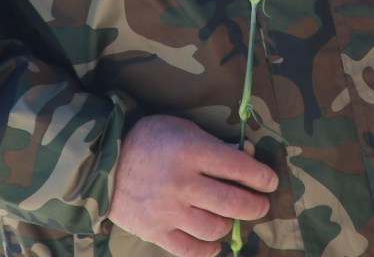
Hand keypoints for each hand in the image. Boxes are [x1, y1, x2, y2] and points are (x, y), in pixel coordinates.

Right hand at [108, 114, 276, 256]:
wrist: (103, 161)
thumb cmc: (149, 139)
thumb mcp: (182, 128)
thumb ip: (214, 145)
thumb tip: (248, 159)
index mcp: (190, 151)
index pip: (238, 167)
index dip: (261, 177)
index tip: (270, 182)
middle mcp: (181, 182)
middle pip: (232, 202)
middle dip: (254, 206)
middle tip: (259, 205)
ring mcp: (167, 210)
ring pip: (215, 228)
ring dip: (228, 224)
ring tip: (227, 217)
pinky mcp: (155, 231)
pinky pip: (191, 250)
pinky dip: (208, 249)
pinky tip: (213, 241)